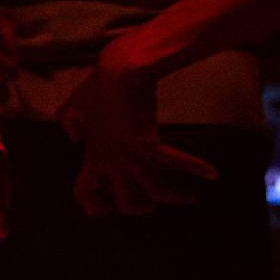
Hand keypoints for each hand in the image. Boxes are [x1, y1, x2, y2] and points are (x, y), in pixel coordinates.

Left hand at [60, 65, 214, 216]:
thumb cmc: (97, 86)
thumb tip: (73, 137)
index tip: (108, 207)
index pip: (84, 195)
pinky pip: (176, 160)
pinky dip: (195, 167)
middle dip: (141, 209)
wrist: (119, 70)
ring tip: (190, 198)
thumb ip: (68, 121)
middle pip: (127, 204)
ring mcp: (133, 154)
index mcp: (93, 157)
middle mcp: (113, 162)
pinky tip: (211, 173)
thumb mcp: (73, 104)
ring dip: (175, 197)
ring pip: (155, 191)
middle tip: (150, 205)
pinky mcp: (152, 142)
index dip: (93, 207)